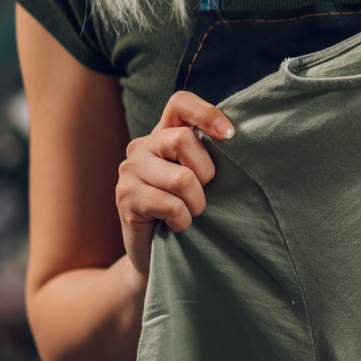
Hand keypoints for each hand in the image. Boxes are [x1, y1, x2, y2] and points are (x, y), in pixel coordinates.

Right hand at [116, 91, 233, 281]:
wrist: (157, 258)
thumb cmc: (187, 213)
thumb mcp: (202, 179)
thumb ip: (210, 155)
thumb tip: (235, 137)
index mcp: (164, 134)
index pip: (180, 102)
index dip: (206, 113)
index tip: (229, 136)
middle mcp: (142, 146)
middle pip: (183, 139)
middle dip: (205, 172)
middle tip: (202, 193)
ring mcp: (129, 170)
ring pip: (181, 177)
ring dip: (196, 203)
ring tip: (190, 213)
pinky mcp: (125, 197)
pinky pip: (170, 205)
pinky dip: (183, 220)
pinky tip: (177, 226)